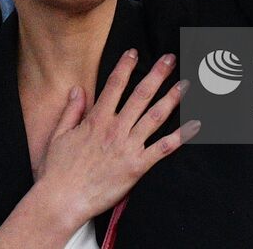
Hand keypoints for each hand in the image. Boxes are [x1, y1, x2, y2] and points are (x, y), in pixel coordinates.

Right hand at [35, 51, 194, 223]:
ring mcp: (128, 147)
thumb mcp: (59, 135)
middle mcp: (115, 129)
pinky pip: (163, 148)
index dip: (125, 66)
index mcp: (97, 119)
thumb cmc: (58, 171)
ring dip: (172, 98)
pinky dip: (180, 137)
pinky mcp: (137, 166)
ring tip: (185, 84)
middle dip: (157, 75)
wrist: (63, 200)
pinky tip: (194, 126)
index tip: (134, 53)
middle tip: (170, 59)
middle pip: (141, 95)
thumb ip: (71, 110)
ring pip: (155, 117)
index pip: (114, 85)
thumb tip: (78, 89)